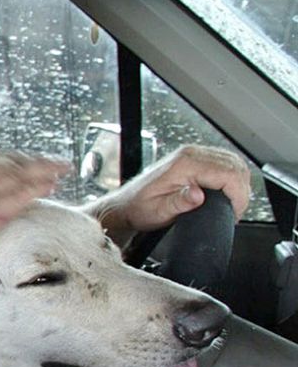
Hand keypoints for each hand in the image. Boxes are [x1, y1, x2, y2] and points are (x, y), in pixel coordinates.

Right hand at [0, 153, 66, 283]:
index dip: (11, 160)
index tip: (23, 162)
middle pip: (8, 163)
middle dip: (32, 161)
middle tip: (50, 163)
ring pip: (20, 175)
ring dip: (44, 170)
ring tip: (61, 170)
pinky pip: (22, 195)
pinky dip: (39, 186)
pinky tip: (52, 184)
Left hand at [91, 144, 250, 237]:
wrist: (126, 205)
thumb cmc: (139, 208)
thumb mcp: (159, 211)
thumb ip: (180, 202)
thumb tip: (198, 195)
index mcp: (184, 164)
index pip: (228, 173)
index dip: (238, 195)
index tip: (234, 213)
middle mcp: (190, 154)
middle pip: (236, 166)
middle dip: (241, 191)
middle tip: (233, 212)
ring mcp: (193, 154)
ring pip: (234, 163)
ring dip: (238, 184)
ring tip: (230, 205)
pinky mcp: (194, 159)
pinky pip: (225, 163)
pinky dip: (232, 178)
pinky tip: (226, 194)